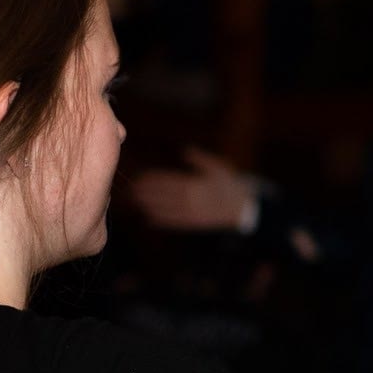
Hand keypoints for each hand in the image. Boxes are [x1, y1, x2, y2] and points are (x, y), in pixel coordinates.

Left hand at [129, 147, 256, 233]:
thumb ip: (200, 160)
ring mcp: (191, 212)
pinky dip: (161, 220)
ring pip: (165, 209)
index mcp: (194, 183)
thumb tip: (186, 150)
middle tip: (130, 190)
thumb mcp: (217, 167)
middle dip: (145, 193)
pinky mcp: (193, 223)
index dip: (152, 180)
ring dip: (149, 206)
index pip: (167, 180)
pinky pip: (174, 222)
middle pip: (162, 195)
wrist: (243, 207)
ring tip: (135, 202)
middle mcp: (190, 198)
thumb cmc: (229, 184)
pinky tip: (149, 217)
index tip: (139, 178)